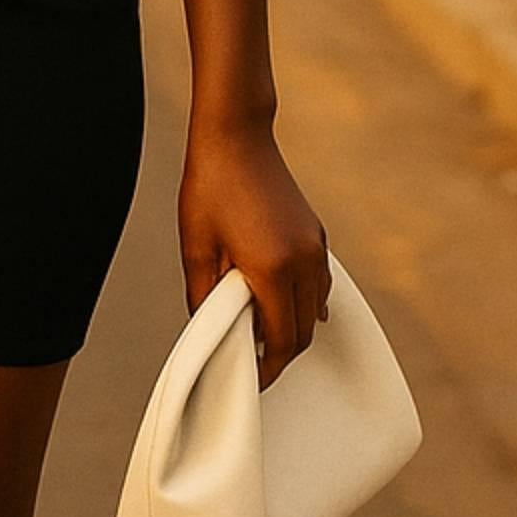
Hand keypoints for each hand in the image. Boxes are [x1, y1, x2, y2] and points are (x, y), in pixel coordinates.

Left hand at [178, 116, 329, 391]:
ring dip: (294, 328)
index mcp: (272, 269)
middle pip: (303, 331)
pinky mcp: (317, 234)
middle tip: (254, 362)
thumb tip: (211, 331)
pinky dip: (306, 303)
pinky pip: (319, 283)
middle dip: (281, 354)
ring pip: (315, 309)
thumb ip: (205, 297)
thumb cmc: (210, 187)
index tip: (252, 379)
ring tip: (264, 334)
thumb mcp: (196, 248)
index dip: (267, 367)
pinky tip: (288, 306)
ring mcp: (315, 247)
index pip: (281, 339)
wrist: (236, 136)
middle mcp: (303, 262)